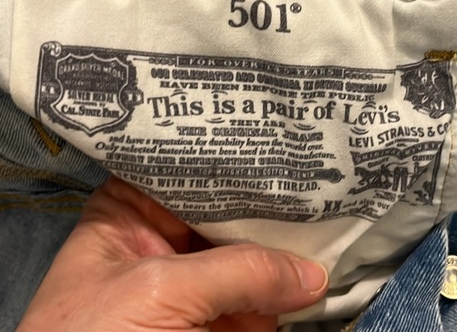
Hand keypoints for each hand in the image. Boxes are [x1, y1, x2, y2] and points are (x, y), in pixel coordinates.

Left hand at [18, 176, 327, 330]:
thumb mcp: (158, 291)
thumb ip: (240, 272)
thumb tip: (314, 275)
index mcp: (129, 212)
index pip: (187, 169)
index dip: (230, 156)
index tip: (276, 142)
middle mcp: (163, 239)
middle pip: (224, 209)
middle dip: (265, 199)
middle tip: (313, 175)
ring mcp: (192, 282)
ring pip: (246, 251)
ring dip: (283, 240)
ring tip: (326, 209)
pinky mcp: (214, 320)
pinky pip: (255, 296)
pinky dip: (284, 286)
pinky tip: (318, 255)